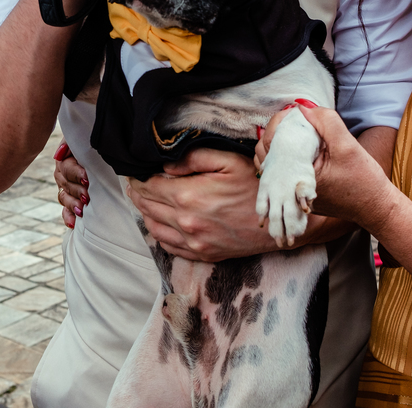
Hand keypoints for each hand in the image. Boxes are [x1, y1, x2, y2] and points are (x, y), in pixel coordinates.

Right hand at [53, 141, 87, 228]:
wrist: (96, 150)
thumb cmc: (90, 142)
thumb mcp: (79, 139)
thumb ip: (70, 143)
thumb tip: (59, 154)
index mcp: (64, 159)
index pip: (66, 168)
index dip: (76, 174)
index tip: (87, 178)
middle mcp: (62, 174)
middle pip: (65, 185)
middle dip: (77, 191)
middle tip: (88, 196)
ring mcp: (66, 188)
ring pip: (65, 198)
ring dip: (73, 204)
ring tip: (82, 210)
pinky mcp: (72, 199)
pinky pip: (66, 211)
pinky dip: (68, 217)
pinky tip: (73, 223)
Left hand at [127, 148, 298, 260]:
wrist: (278, 222)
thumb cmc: (255, 187)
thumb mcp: (228, 161)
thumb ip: (193, 158)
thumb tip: (165, 165)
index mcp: (189, 196)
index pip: (149, 186)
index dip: (137, 177)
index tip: (133, 171)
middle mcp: (186, 222)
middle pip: (147, 206)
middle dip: (137, 193)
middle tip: (133, 183)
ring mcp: (193, 242)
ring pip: (154, 227)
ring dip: (144, 212)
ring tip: (142, 200)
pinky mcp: (202, 254)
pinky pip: (168, 245)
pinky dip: (158, 232)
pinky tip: (160, 221)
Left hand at [263, 105, 391, 224]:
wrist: (376, 207)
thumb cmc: (364, 180)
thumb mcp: (348, 146)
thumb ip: (327, 122)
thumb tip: (303, 107)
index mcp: (296, 176)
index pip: (270, 142)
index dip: (280, 121)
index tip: (294, 111)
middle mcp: (288, 187)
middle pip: (266, 150)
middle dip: (277, 130)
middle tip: (295, 118)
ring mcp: (291, 192)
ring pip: (271, 160)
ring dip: (279, 142)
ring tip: (296, 131)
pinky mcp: (298, 193)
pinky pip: (283, 170)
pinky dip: (286, 155)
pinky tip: (300, 146)